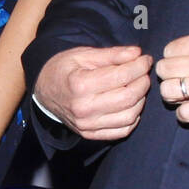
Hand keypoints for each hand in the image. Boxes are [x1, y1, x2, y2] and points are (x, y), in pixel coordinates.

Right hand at [34, 45, 152, 139]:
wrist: (44, 90)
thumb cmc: (64, 69)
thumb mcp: (84, 54)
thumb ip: (112, 54)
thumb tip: (137, 53)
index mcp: (80, 84)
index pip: (122, 76)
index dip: (139, 66)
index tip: (144, 59)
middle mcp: (83, 108)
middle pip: (128, 98)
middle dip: (143, 82)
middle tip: (144, 72)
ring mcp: (87, 125)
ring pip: (129, 116)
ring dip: (141, 100)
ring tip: (138, 86)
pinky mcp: (90, 134)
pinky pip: (122, 131)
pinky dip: (133, 117)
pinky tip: (131, 104)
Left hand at [157, 24, 188, 121]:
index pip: (170, 49)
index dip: (173, 56)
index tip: (181, 62)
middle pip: (164, 69)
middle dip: (169, 74)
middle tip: (180, 78)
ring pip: (168, 91)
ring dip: (173, 94)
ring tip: (183, 95)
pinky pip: (185, 114)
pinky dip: (185, 114)